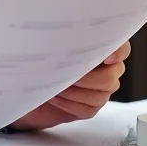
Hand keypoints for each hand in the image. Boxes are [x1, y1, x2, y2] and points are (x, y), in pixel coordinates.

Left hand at [10, 41, 129, 130]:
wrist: (25, 88)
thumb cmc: (36, 62)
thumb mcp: (47, 45)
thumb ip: (62, 41)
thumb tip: (61, 37)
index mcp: (99, 48)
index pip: (121, 48)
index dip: (117, 52)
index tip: (105, 58)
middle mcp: (106, 69)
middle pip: (110, 76)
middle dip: (84, 77)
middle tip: (63, 72)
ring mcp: (100, 90)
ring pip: (100, 94)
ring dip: (73, 90)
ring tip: (54, 85)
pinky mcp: (90, 108)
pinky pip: (87, 108)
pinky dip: (67, 103)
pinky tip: (54, 97)